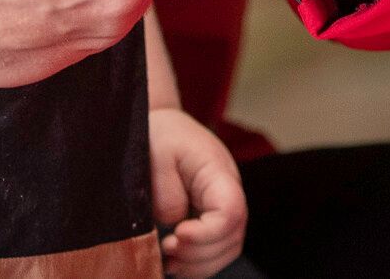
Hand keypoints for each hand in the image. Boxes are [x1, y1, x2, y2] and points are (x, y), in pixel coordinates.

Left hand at [149, 106, 246, 278]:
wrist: (164, 126)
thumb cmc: (161, 136)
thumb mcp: (156, 156)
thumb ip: (167, 194)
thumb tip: (176, 225)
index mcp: (219, 172)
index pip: (231, 212)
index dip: (207, 233)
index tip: (176, 235)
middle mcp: (230, 192)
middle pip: (232, 237)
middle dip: (199, 254)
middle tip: (166, 249)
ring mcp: (225, 207)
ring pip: (226, 249)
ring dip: (198, 264)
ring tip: (168, 260)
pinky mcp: (213, 219)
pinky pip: (215, 251)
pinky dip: (197, 264)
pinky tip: (173, 261)